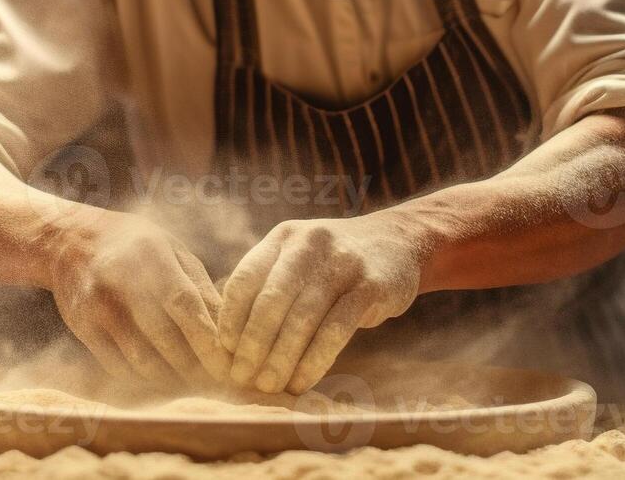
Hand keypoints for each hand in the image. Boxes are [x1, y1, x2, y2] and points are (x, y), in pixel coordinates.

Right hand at [46, 210, 230, 384]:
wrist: (69, 241)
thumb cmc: (135, 244)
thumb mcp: (171, 249)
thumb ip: (199, 286)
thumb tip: (229, 328)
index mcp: (150, 255)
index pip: (184, 305)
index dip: (207, 339)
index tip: (226, 363)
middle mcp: (121, 282)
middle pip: (165, 338)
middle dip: (194, 366)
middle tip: (215, 380)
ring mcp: (98, 307)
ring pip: (141, 360)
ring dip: (171, 377)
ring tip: (192, 382)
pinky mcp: (82, 328)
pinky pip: (118, 366)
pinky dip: (144, 377)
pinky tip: (160, 375)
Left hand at [217, 214, 426, 393]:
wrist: (399, 242)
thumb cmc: (334, 263)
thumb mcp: (299, 257)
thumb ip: (267, 284)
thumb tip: (226, 338)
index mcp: (283, 238)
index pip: (245, 279)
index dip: (231, 318)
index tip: (224, 351)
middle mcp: (309, 245)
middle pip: (270, 302)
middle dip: (252, 346)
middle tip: (242, 378)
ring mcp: (342, 263)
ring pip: (302, 320)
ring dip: (281, 359)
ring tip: (269, 386)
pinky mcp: (371, 286)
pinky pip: (335, 330)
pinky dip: (314, 361)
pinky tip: (302, 381)